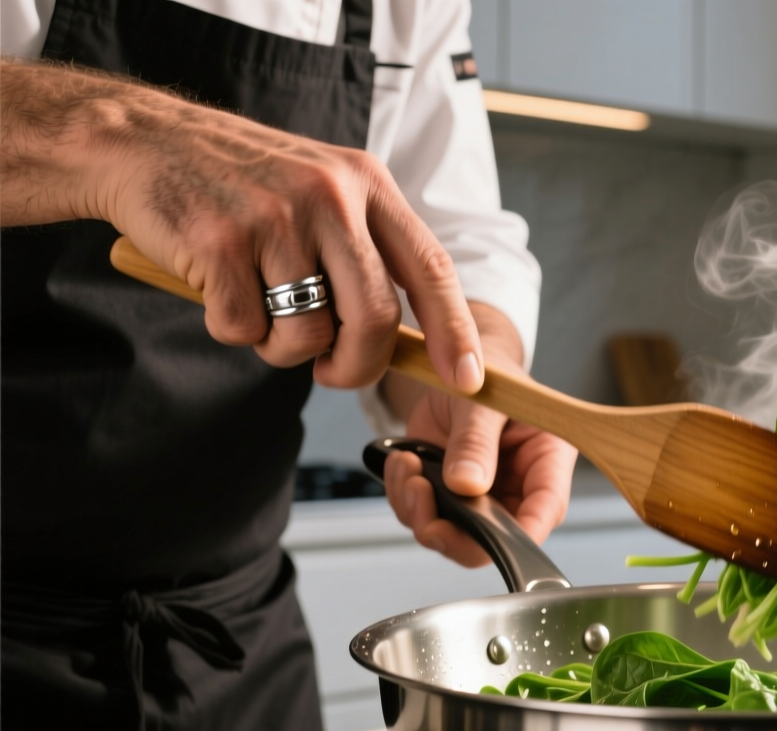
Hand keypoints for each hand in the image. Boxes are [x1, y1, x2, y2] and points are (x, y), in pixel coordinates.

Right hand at [0, 59, 483, 393]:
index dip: (454, 332)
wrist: (144, 141)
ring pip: (306, 334)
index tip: (468, 381)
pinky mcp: (219, 242)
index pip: (431, 268)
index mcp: (367, 184)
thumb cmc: (242, 183)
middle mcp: (330, 196)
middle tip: (331, 373)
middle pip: (375, 317)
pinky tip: (215, 286)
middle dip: (357, 366)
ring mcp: (275, 217)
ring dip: (281, 347)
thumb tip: (416, 342)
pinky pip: (243, 328)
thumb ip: (367, 252)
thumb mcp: (323, 192)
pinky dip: (230, 328)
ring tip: (257, 306)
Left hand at [379, 301, 577, 566]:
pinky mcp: (449, 497)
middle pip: (495, 539)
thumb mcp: (481, 402)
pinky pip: (423, 517)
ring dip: (418, 510)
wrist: (453, 369)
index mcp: (546, 461)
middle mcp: (518, 488)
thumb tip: (466, 486)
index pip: (544, 511)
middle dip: (452, 531)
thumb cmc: (484, 375)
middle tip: (421, 497)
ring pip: (453, 536)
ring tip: (407, 466)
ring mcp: (482, 498)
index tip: (485, 534)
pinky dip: (404, 497)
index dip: (520, 534)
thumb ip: (476, 442)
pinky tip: (403, 464)